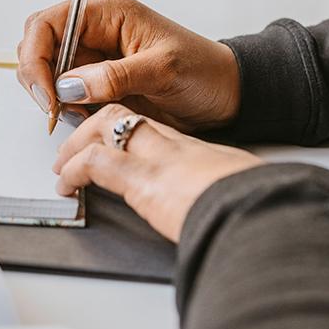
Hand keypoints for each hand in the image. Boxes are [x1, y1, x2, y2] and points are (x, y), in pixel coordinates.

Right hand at [17, 0, 239, 131]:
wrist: (224, 95)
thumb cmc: (204, 70)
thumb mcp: (164, 70)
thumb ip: (116, 76)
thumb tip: (70, 86)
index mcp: (107, 14)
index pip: (48, 23)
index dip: (37, 56)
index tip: (48, 94)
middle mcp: (94, 33)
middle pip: (38, 46)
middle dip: (39, 79)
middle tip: (57, 110)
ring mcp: (93, 61)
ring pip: (47, 74)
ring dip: (54, 98)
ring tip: (82, 113)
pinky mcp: (96, 85)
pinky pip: (65, 97)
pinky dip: (67, 111)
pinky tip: (90, 117)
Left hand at [53, 103, 261, 241]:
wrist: (266, 212)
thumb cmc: (259, 207)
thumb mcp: (239, 195)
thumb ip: (222, 194)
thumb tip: (222, 211)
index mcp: (196, 151)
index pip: (150, 128)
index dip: (125, 130)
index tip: (111, 142)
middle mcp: (174, 147)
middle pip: (124, 116)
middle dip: (92, 127)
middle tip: (74, 146)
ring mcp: (158, 160)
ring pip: (106, 127)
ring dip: (77, 145)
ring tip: (62, 165)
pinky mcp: (145, 181)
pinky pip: (97, 163)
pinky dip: (75, 171)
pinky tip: (67, 186)